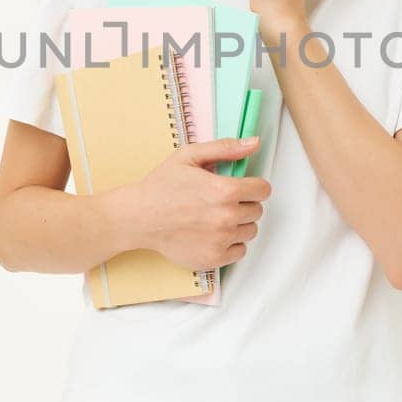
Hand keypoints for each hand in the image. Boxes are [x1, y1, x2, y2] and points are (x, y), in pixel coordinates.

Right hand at [112, 137, 271, 270]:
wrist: (138, 218)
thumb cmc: (161, 186)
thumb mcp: (189, 156)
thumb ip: (225, 148)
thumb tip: (254, 143)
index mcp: (224, 190)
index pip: (263, 190)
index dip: (253, 186)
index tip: (242, 188)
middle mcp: (226, 217)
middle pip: (257, 211)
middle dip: (243, 204)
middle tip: (220, 202)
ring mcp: (221, 240)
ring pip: (250, 231)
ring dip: (238, 224)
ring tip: (215, 217)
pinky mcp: (214, 259)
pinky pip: (240, 251)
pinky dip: (230, 243)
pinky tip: (212, 234)